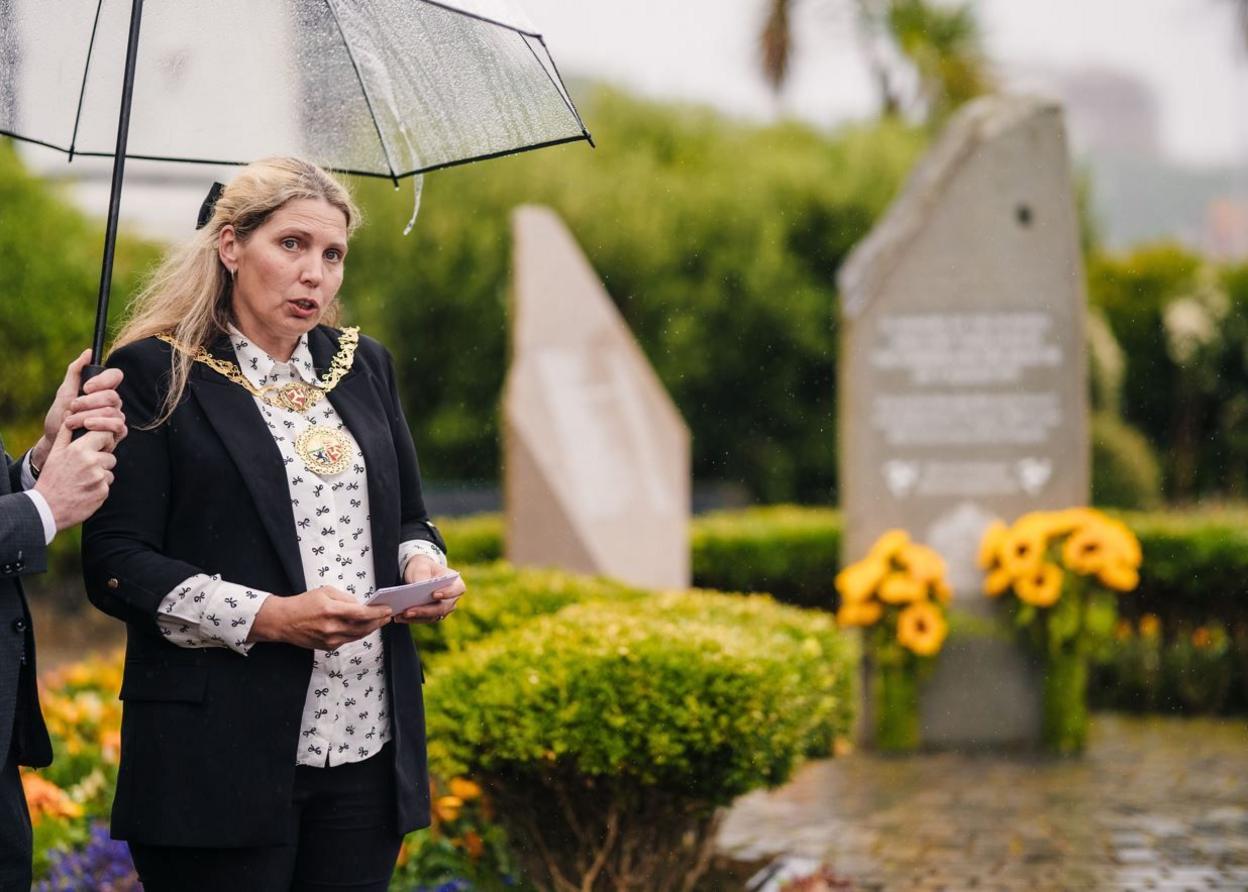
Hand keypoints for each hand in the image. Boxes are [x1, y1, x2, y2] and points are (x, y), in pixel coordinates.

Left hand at [32, 350, 126, 468]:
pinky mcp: (116, 434)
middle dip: (89, 402)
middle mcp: (113, 404)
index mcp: (103, 390)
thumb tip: (88, 352)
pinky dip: (100, 425)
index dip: (104, 380)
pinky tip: (87, 426)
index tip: (86, 388)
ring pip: (113, 412)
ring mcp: (116, 419)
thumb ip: (75, 371)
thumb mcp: (64, 392)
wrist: (55, 441)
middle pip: (113, 396)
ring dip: (89, 415)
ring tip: (71, 421)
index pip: (116, 376)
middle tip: (72, 407)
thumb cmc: (59, 417)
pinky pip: (118, 426)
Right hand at [32, 425, 116, 529]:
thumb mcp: (55, 453)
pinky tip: (84, 491)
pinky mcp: (103, 492)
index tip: (97, 446)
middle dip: (101, 460)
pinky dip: (99, 488)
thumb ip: (66, 433)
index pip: (106, 434)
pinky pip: (107, 485)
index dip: (104, 440)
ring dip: (100, 475)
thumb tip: (70, 414)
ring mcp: (98, 478)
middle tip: (84, 468)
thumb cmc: (51, 478)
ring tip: (81, 480)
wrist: (47, 508)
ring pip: (109, 471)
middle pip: (110, 455)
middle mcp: (92, 462)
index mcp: (80, 449)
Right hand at [248, 585, 392, 649]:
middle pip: (363, 627)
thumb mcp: (325, 591)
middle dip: (378, 621)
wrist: (283, 621)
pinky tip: (364, 627)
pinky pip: (348, 640)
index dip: (377, 613)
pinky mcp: (328, 647)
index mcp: (331, 610)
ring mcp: (330, 640)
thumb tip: (361, 605)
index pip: (362, 614)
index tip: (387, 609)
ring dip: (371, 629)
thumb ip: (346, 598)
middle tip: (387, 615)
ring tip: (380, 621)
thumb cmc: (304, 603)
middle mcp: (332, 627)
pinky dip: (358, 633)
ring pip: (358, 636)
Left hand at [392, 555, 465, 624]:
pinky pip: (423, 620)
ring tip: (400, 614)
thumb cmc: (423, 568)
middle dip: (424, 610)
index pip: (457, 589)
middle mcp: (452, 599)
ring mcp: (443, 609)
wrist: (418, 574)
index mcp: (456, 583)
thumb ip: (422, 575)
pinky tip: (399, 617)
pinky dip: (411, 619)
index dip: (448, 593)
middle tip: (408, 610)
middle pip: (442, 607)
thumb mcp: (422, 566)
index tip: (434, 594)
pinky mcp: (432, 615)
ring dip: (416, 617)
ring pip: (432, 616)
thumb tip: (417, 588)